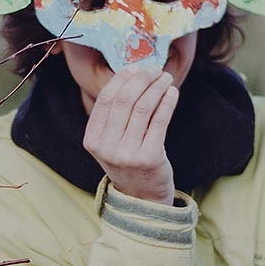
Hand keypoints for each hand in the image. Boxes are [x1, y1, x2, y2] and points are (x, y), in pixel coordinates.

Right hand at [83, 62, 179, 204]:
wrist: (141, 197)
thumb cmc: (128, 161)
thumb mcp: (111, 142)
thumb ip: (114, 115)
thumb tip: (131, 75)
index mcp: (92, 140)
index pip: (105, 100)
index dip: (121, 79)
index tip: (136, 68)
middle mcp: (107, 147)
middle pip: (124, 101)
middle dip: (141, 79)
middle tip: (154, 69)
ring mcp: (128, 154)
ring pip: (143, 108)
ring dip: (156, 88)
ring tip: (165, 78)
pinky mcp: (150, 157)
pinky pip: (160, 121)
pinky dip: (167, 102)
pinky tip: (172, 93)